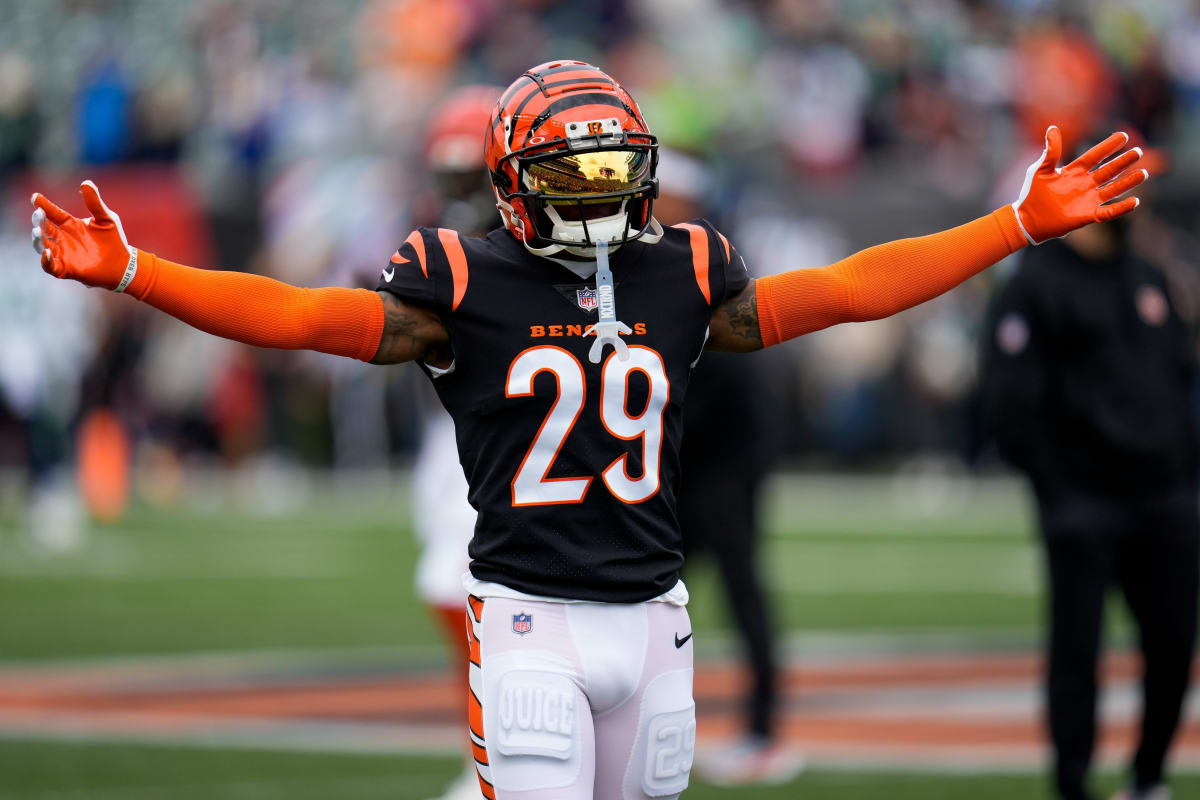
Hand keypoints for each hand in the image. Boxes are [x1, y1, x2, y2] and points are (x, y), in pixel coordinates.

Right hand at [31, 180, 137, 290]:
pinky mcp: (67, 269)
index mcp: (70, 225)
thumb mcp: (106, 218)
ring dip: (38, 239)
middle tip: (39, 213)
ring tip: (38, 231)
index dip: (43, 204)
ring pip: (42, 246)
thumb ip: (95, 203)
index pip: (52, 213)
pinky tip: (47, 253)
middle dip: (38, 220)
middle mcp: (63, 238)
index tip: (35, 196)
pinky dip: (46, 261)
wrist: (124, 264)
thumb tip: (86, 182)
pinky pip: (50, 267)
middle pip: (43, 227)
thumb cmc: (115, 240)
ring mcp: (63, 254)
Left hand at [1012, 126, 1148, 244]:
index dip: (1108, 146)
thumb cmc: (1032, 194)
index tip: (1122, 136)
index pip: (1095, 156)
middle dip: (1123, 162)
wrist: (1026, 220)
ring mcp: (1088, 200)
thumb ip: (1050, 151)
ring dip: (1128, 182)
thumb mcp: (1040, 170)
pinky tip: (1135, 202)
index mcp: (1074, 171)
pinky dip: (1121, 208)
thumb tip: (1052, 128)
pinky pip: (1109, 212)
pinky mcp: (1087, 216)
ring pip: (1113, 189)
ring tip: (1144, 174)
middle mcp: (1085, 184)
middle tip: (1139, 152)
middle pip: (1108, 170)